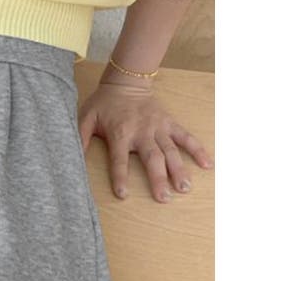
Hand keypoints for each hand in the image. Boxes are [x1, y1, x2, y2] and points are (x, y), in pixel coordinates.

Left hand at [77, 79, 213, 202]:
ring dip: (179, 169)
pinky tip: (207, 165)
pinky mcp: (169, 123)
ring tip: (184, 188)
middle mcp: (141, 132)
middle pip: (151, 158)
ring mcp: (158, 128)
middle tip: (164, 198)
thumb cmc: (103, 104)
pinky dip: (198, 150)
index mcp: (119, 134)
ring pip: (171, 151)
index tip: (123, 195)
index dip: (120, 177)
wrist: (126, 82)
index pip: (118, 160)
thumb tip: (72, 159)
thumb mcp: (86, 118)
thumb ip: (79, 138)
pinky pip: (186, 137)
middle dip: (158, 178)